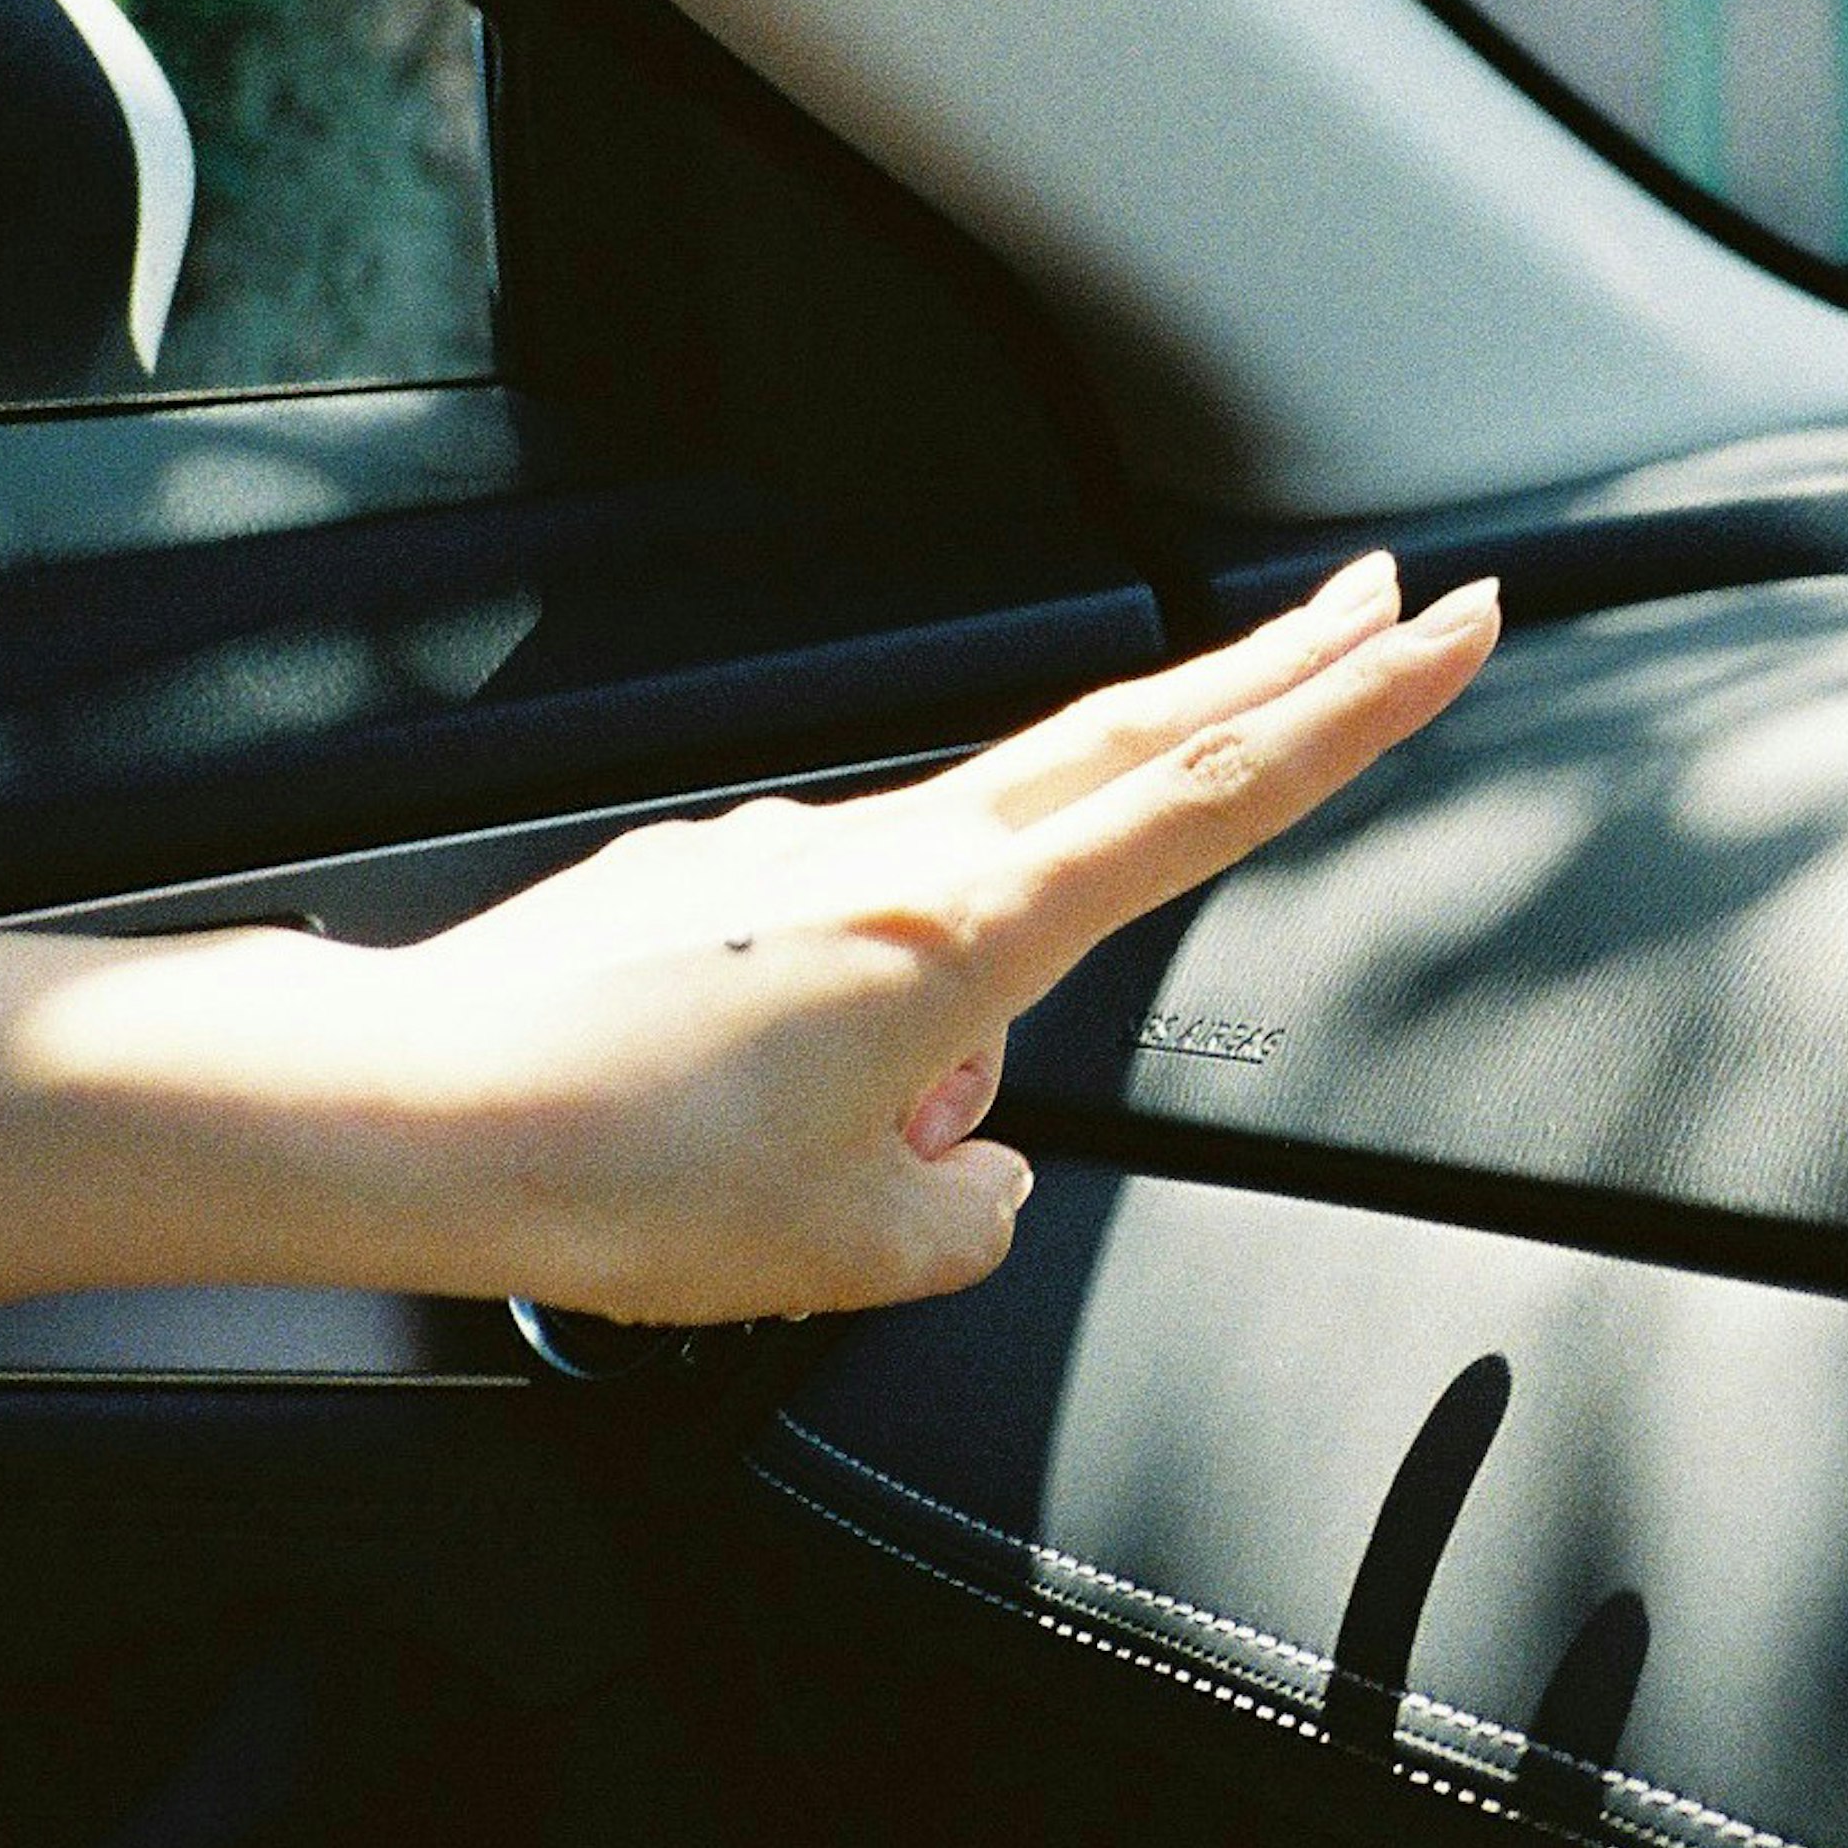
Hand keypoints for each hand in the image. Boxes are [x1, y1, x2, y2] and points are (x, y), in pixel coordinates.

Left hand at [229, 554, 1496, 1324]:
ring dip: (982, 990)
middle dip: (1276, 662)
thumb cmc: (614, 1173)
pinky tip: (771, 1117)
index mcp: (967, 925)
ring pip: (967, 887)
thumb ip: (962, 1208)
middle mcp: (893, 852)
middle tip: (1382, 595)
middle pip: (1131, 731)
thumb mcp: (849, 1252)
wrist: (403, 1109)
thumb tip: (966, 1164)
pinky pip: (839, 941)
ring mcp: (797, 849)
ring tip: (853, 1156)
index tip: (1445, 626)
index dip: (1351, 709)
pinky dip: (858, 1020)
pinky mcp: (712, 877)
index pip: (1206, 793)